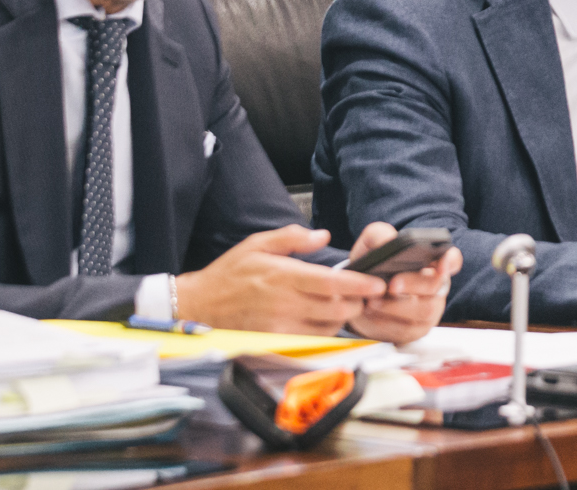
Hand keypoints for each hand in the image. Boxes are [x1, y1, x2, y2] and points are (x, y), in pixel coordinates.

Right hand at [173, 224, 385, 334]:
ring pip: (328, 326)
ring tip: (346, 304)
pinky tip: (325, 318)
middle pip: (336, 308)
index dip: (359, 284)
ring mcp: (281, 326)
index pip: (331, 282)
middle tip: (365, 293)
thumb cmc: (230, 274)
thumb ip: (292, 238)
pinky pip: (312, 339)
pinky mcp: (276, 341)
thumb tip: (322, 235)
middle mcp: (285, 303)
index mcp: (284, 276)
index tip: (377, 283)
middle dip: (357, 301)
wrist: (199, 306)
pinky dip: (325, 330)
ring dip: (343, 316)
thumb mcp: (258, 244)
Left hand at [342, 222, 462, 344]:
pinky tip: (371, 315)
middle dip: (414, 284)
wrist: (358, 296)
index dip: (451, 261)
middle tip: (392, 284)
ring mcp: (428, 310)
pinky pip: (407, 330)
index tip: (441, 264)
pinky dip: (386, 322)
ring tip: (372, 301)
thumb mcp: (371, 244)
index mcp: (432, 262)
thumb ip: (379, 234)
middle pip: (436, 286)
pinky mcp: (415, 330)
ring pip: (424, 311)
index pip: (453, 260)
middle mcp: (436, 287)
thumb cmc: (372, 266)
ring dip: (396, 307)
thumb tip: (387, 241)